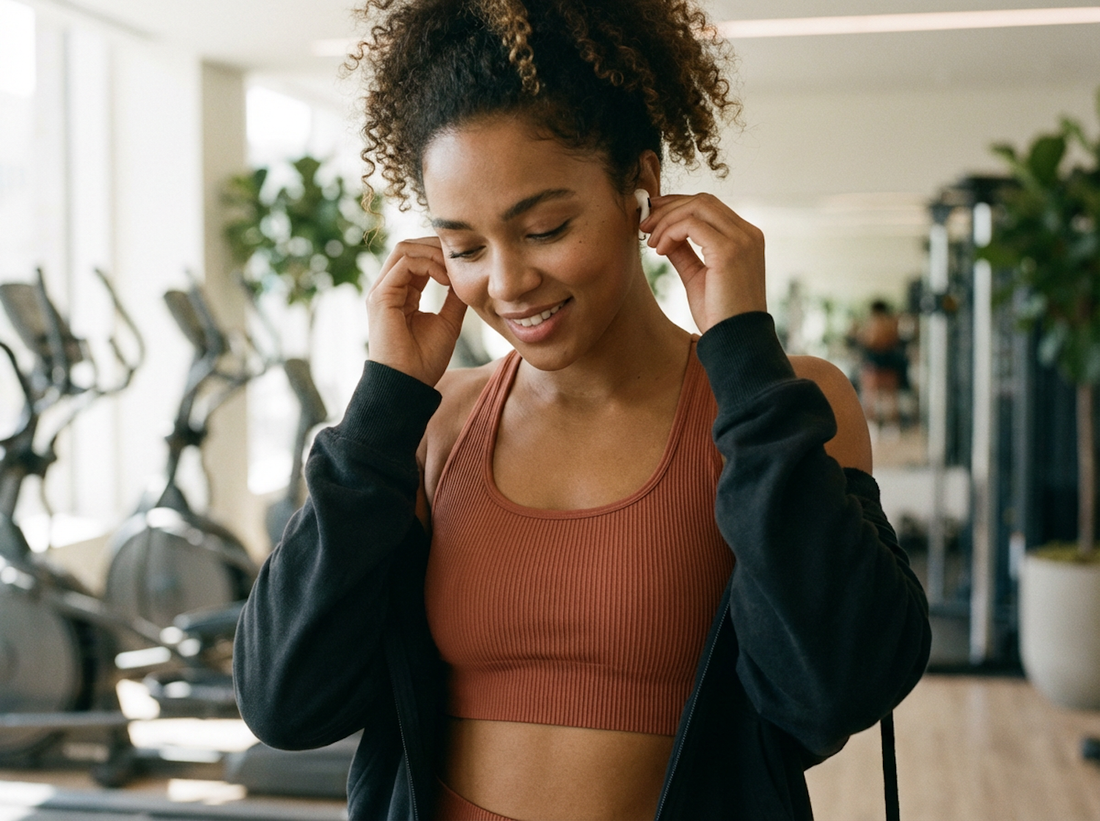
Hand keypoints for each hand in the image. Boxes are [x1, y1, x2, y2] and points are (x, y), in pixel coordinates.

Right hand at [366, 237, 466, 386]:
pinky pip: (405, 263)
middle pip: (409, 248)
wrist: (409, 385)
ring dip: (434, 253)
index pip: (417, 259)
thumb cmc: (425, 361)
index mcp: (402, 294)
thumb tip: (468, 277)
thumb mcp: (448, 322)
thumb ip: (454, 298)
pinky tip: (447, 279)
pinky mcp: (381, 296)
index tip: (466, 262)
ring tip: (455, 269)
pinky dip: (429, 264)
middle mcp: (388, 289)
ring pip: (405, 250)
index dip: (441, 254)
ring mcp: (381, 291)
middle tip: (462, 255)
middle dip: (437, 246)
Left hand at [641, 193, 766, 333]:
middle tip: (644, 225)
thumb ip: (684, 253)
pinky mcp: (729, 250)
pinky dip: (670, 232)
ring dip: (666, 219)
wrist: (736, 342)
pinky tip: (659, 249)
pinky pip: (691, 225)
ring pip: (696, 207)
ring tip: (650, 240)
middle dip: (668, 208)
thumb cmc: (720, 316)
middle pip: (702, 201)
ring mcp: (741, 240)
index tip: (653, 219)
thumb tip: (664, 235)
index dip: (677, 207)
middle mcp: (748, 234)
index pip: (709, 207)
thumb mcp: (697, 277)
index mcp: (745, 238)